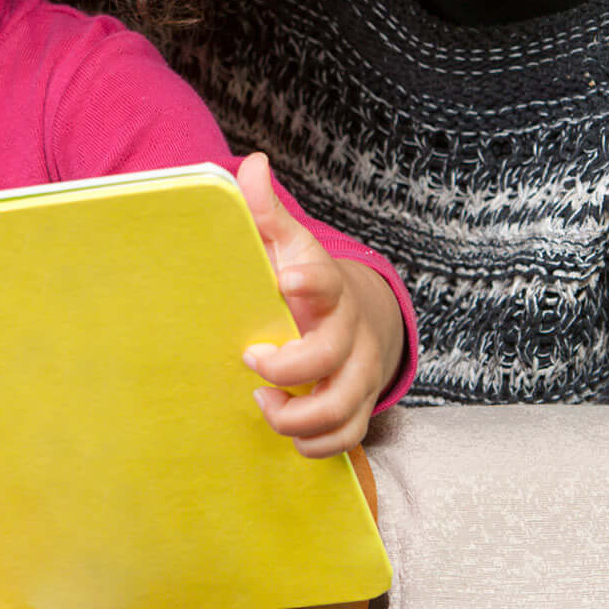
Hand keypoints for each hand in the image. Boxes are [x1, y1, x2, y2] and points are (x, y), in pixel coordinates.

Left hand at [238, 153, 391, 456]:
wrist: (354, 318)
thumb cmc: (301, 281)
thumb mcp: (284, 244)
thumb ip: (263, 212)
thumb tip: (251, 165)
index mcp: (326, 289)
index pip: (325, 281)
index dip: (310, 282)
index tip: (286, 281)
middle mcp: (349, 332)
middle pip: (331, 356)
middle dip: (289, 367)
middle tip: (251, 359)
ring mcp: (357, 372)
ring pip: (341, 407)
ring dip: (296, 415)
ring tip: (263, 400)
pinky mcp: (357, 405)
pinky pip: (346, 437)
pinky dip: (313, 444)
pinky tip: (283, 428)